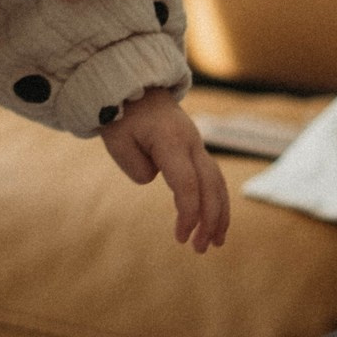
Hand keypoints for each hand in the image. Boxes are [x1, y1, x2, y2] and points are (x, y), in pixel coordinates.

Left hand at [99, 87, 228, 252]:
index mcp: (171, 141)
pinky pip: (213, 178)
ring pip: (218, 182)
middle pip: (210, 185)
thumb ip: (135, 165)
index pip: (187, 183)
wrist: (137, 86)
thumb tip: (154, 179)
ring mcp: (197, 145)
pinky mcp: (196, 150)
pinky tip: (215, 223)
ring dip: (219, 214)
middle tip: (200, 249)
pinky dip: (217, 201)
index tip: (180, 237)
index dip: (188, 213)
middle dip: (210, 219)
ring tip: (215, 243)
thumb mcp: (117, 139)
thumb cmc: (123, 114)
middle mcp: (191, 142)